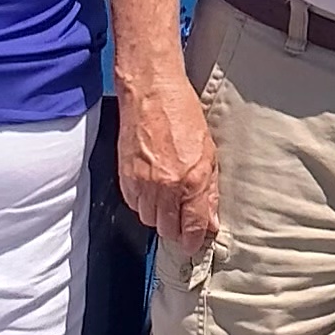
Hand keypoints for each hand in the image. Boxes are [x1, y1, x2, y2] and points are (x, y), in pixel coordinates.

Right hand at [115, 69, 220, 255]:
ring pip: (148, 219)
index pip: (191, 227)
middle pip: (167, 229)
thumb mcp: (209, 152)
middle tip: (182, 217)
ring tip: (167, 197)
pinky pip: (133, 204)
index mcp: (191, 180)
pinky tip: (152, 186)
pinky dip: (142, 201)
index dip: (193, 240)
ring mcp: (142, 183)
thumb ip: (209, 191)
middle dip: (176, 228)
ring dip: (158, 215)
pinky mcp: (125, 177)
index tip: (194, 242)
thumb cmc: (182, 114)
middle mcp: (165, 186)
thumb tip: (210, 220)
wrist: (150, 92)